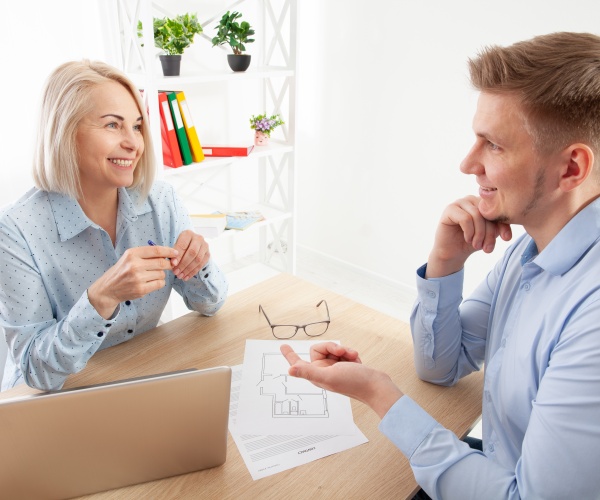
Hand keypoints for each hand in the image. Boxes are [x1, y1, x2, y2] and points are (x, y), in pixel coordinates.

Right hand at [88, 245, 177, 318]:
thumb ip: (146, 254)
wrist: (108, 289)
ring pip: (161, 274)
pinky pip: (159, 284)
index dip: (169, 251)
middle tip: (169, 265)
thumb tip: (168, 254)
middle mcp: (134, 265)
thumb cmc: (122, 271)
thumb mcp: (129, 257)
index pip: (156, 250)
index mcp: (132, 254)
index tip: (175, 253)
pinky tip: (151, 282)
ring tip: (152, 275)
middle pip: (161, 263)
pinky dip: (159, 282)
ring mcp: (138, 278)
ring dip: (161, 274)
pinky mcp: (141, 289)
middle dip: (168, 264)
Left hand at [171, 230, 209, 280]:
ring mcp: (205, 246)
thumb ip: (173, 254)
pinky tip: (186, 277)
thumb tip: (173, 264)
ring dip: (188, 270)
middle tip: (176, 273)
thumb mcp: (175, 247)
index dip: (178, 256)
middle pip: (192, 252)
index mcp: (188, 234)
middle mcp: (198, 238)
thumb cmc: (180, 246)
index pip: (183, 245)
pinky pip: (201, 264)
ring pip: (197, 259)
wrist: (191, 244)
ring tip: (180, 276)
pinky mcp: (208, 254)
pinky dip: (193, 272)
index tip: (173, 265)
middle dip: (183, 264)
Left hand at [280, 342, 402, 417]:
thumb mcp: (329, 376)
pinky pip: (344, 352)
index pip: (299, 363)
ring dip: (344, 351)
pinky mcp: (346, 365)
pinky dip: (351, 353)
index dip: (290, 355)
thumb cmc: (354, 383)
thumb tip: (290, 371)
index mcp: (316, 375)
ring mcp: (335, 368)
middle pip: (319, 349)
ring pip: (333, 349)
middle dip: (332, 348)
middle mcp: (324, 371)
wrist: (376, 385)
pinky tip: (356, 360)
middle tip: (342, 352)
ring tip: (352, 357)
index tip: (283, 346)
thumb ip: (309, 372)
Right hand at [426, 195, 511, 277]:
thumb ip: (497, 228)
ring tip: (477, 245)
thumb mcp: (488, 235)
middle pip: (487, 213)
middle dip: (490, 233)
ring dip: (479, 234)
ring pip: (477, 215)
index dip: (503, 224)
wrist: (452, 253)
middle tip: (487, 248)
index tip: (506, 239)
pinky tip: (467, 239)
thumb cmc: (470, 243)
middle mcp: (472, 199)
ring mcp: (460, 202)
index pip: (497, 210)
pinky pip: (465, 218)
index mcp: (483, 203)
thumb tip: (506, 229)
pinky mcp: (449, 209)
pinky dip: (469, 231)